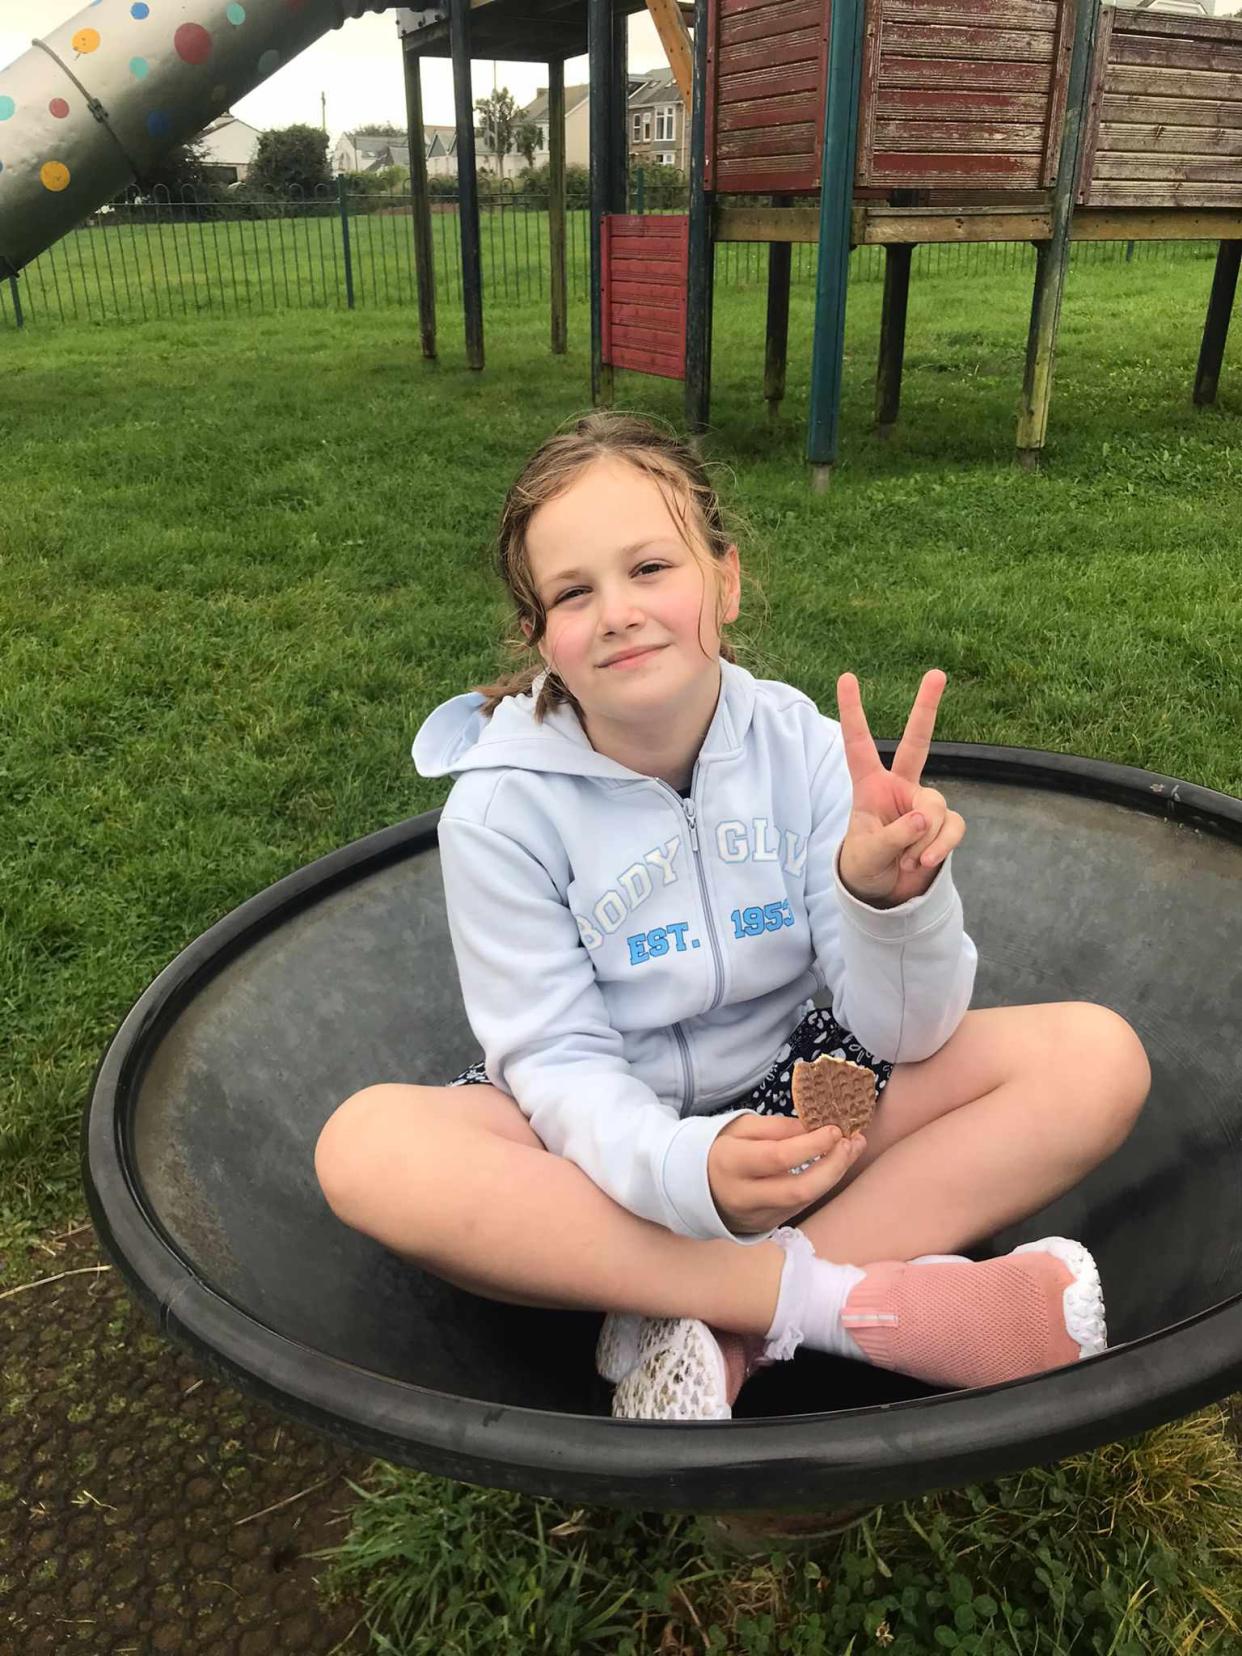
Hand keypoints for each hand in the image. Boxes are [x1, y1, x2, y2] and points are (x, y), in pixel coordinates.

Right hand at [708, 1113, 866, 1234]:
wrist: (698, 1189)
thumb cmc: (723, 1150)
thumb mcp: (741, 1128)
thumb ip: (777, 1127)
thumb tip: (815, 1126)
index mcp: (731, 1163)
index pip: (778, 1157)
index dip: (811, 1144)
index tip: (835, 1129)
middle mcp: (745, 1195)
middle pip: (799, 1189)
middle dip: (833, 1165)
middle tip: (853, 1141)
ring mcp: (758, 1215)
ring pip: (806, 1200)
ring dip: (835, 1173)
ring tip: (853, 1147)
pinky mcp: (769, 1225)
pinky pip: (802, 1204)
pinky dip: (822, 1183)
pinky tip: (835, 1164)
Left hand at [836, 669, 965, 907]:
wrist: (884, 893)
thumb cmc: (865, 864)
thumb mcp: (868, 854)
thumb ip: (894, 836)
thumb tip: (924, 820)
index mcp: (869, 786)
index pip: (860, 744)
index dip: (854, 712)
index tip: (847, 676)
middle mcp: (900, 787)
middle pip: (917, 742)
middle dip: (927, 708)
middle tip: (937, 673)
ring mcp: (924, 805)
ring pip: (935, 808)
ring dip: (921, 841)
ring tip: (904, 860)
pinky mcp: (944, 825)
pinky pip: (953, 828)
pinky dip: (940, 847)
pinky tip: (923, 864)